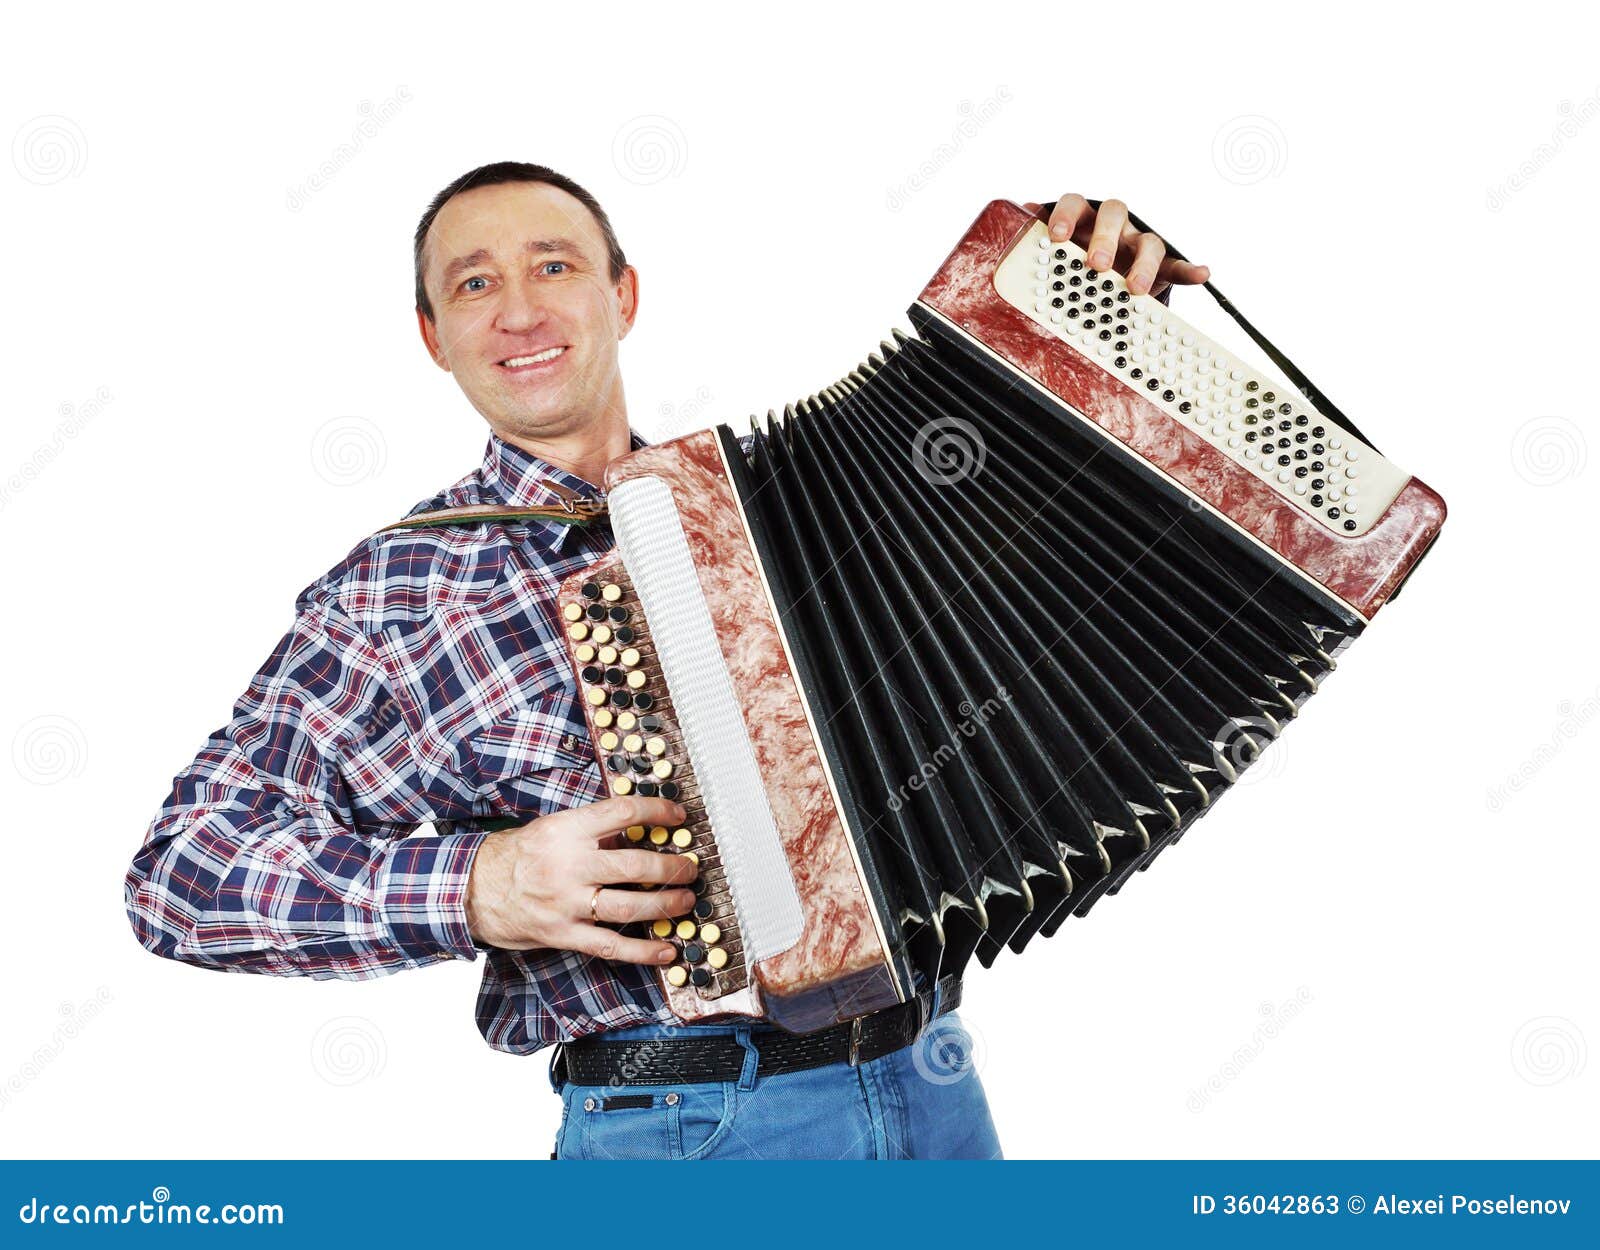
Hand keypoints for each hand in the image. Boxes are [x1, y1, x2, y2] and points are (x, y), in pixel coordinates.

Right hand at [464, 795, 697, 963]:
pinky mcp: (563, 934)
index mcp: (566, 830)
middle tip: (690, 868)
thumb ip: (592, 829)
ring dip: (666, 905)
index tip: (679, 814)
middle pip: (635, 865)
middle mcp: (568, 865)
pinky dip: (643, 951)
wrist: (473, 889)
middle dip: (672, 868)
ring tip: (685, 901)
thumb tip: (641, 826)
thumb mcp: (552, 828)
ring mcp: (566, 903)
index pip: (623, 812)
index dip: (658, 810)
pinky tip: (666, 950)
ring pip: (629, 907)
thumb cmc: (518, 855)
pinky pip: (611, 946)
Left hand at [1022, 195, 1209, 298]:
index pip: (1075, 204)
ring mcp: (1138, 242)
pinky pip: (1178, 265)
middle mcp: (1113, 225)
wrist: (1103, 275)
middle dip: (1105, 238)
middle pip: (1114, 215)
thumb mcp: (1054, 252)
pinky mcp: (1161, 265)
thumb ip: (1037, 235)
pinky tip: (1201, 274)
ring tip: (1136, 286)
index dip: (1065, 216)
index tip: (1056, 235)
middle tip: (1096, 264)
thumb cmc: (1074, 258)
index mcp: (1083, 218)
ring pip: (1147, 240)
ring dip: (1143, 261)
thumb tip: (1020, 208)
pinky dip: (1189, 270)